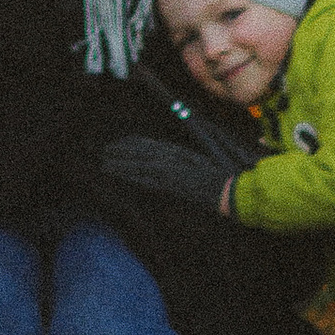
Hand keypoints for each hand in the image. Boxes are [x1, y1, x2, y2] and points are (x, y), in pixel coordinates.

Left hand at [100, 132, 236, 213]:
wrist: (230, 191)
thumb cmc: (223, 184)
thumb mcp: (204, 174)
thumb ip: (190, 170)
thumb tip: (181, 173)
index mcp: (181, 154)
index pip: (153, 145)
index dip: (136, 144)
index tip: (122, 143)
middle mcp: (173, 157)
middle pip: (143, 150)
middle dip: (123, 149)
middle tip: (105, 149)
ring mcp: (170, 167)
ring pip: (138, 161)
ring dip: (119, 161)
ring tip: (103, 160)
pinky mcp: (167, 180)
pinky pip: (141, 175)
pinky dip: (126, 172)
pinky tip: (113, 171)